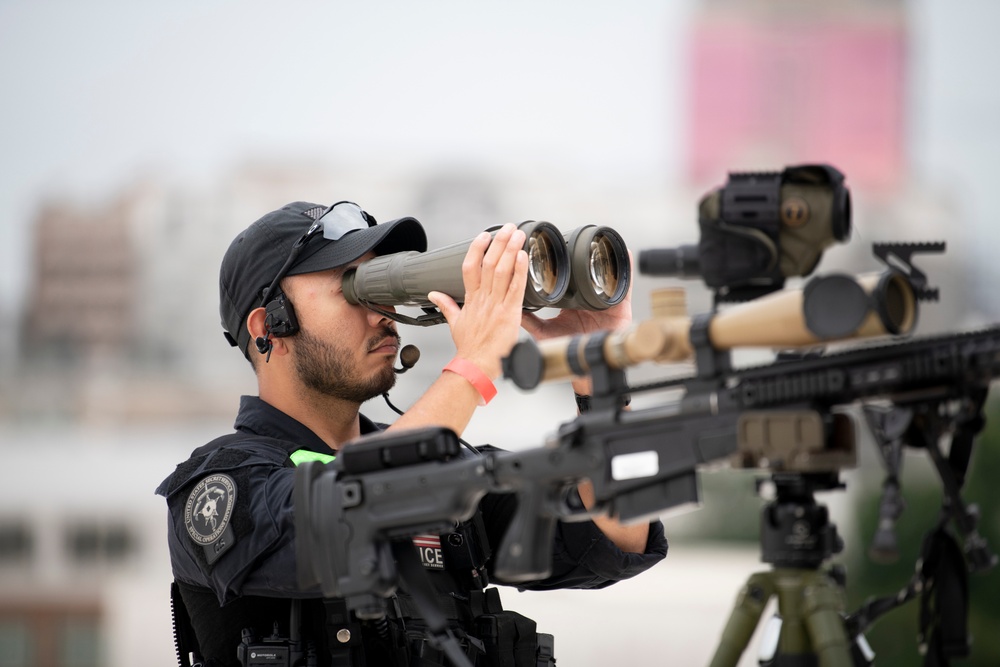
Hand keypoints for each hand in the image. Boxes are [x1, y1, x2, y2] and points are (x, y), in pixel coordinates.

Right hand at [427, 224, 528, 378]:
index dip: (477, 248)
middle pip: (489, 263)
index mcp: (470, 299)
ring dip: (511, 250)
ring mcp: (495, 305)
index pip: (470, 267)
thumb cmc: (468, 348)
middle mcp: (482, 299)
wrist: (476, 365)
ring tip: (518, 235)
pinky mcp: (509, 314)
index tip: (484, 235)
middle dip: (499, 242)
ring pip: (502, 271)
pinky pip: (515, 288)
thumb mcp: (454, 323)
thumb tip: (433, 294)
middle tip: (509, 227)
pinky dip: (520, 271)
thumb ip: (446, 306)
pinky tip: (524, 257)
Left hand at [520, 250, 633, 341]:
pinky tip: (626, 255)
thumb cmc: (569, 350)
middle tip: (580, 240)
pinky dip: (627, 270)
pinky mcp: (620, 307)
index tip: (556, 249)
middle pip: (588, 273)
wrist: (588, 365)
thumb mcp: (545, 333)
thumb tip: (513, 306)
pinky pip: (625, 286)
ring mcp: (604, 302)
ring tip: (603, 243)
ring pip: (606, 275)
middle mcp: (589, 299)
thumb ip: (530, 320)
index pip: (568, 278)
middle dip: (586, 257)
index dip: (564, 264)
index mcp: (571, 303)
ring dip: (606, 260)